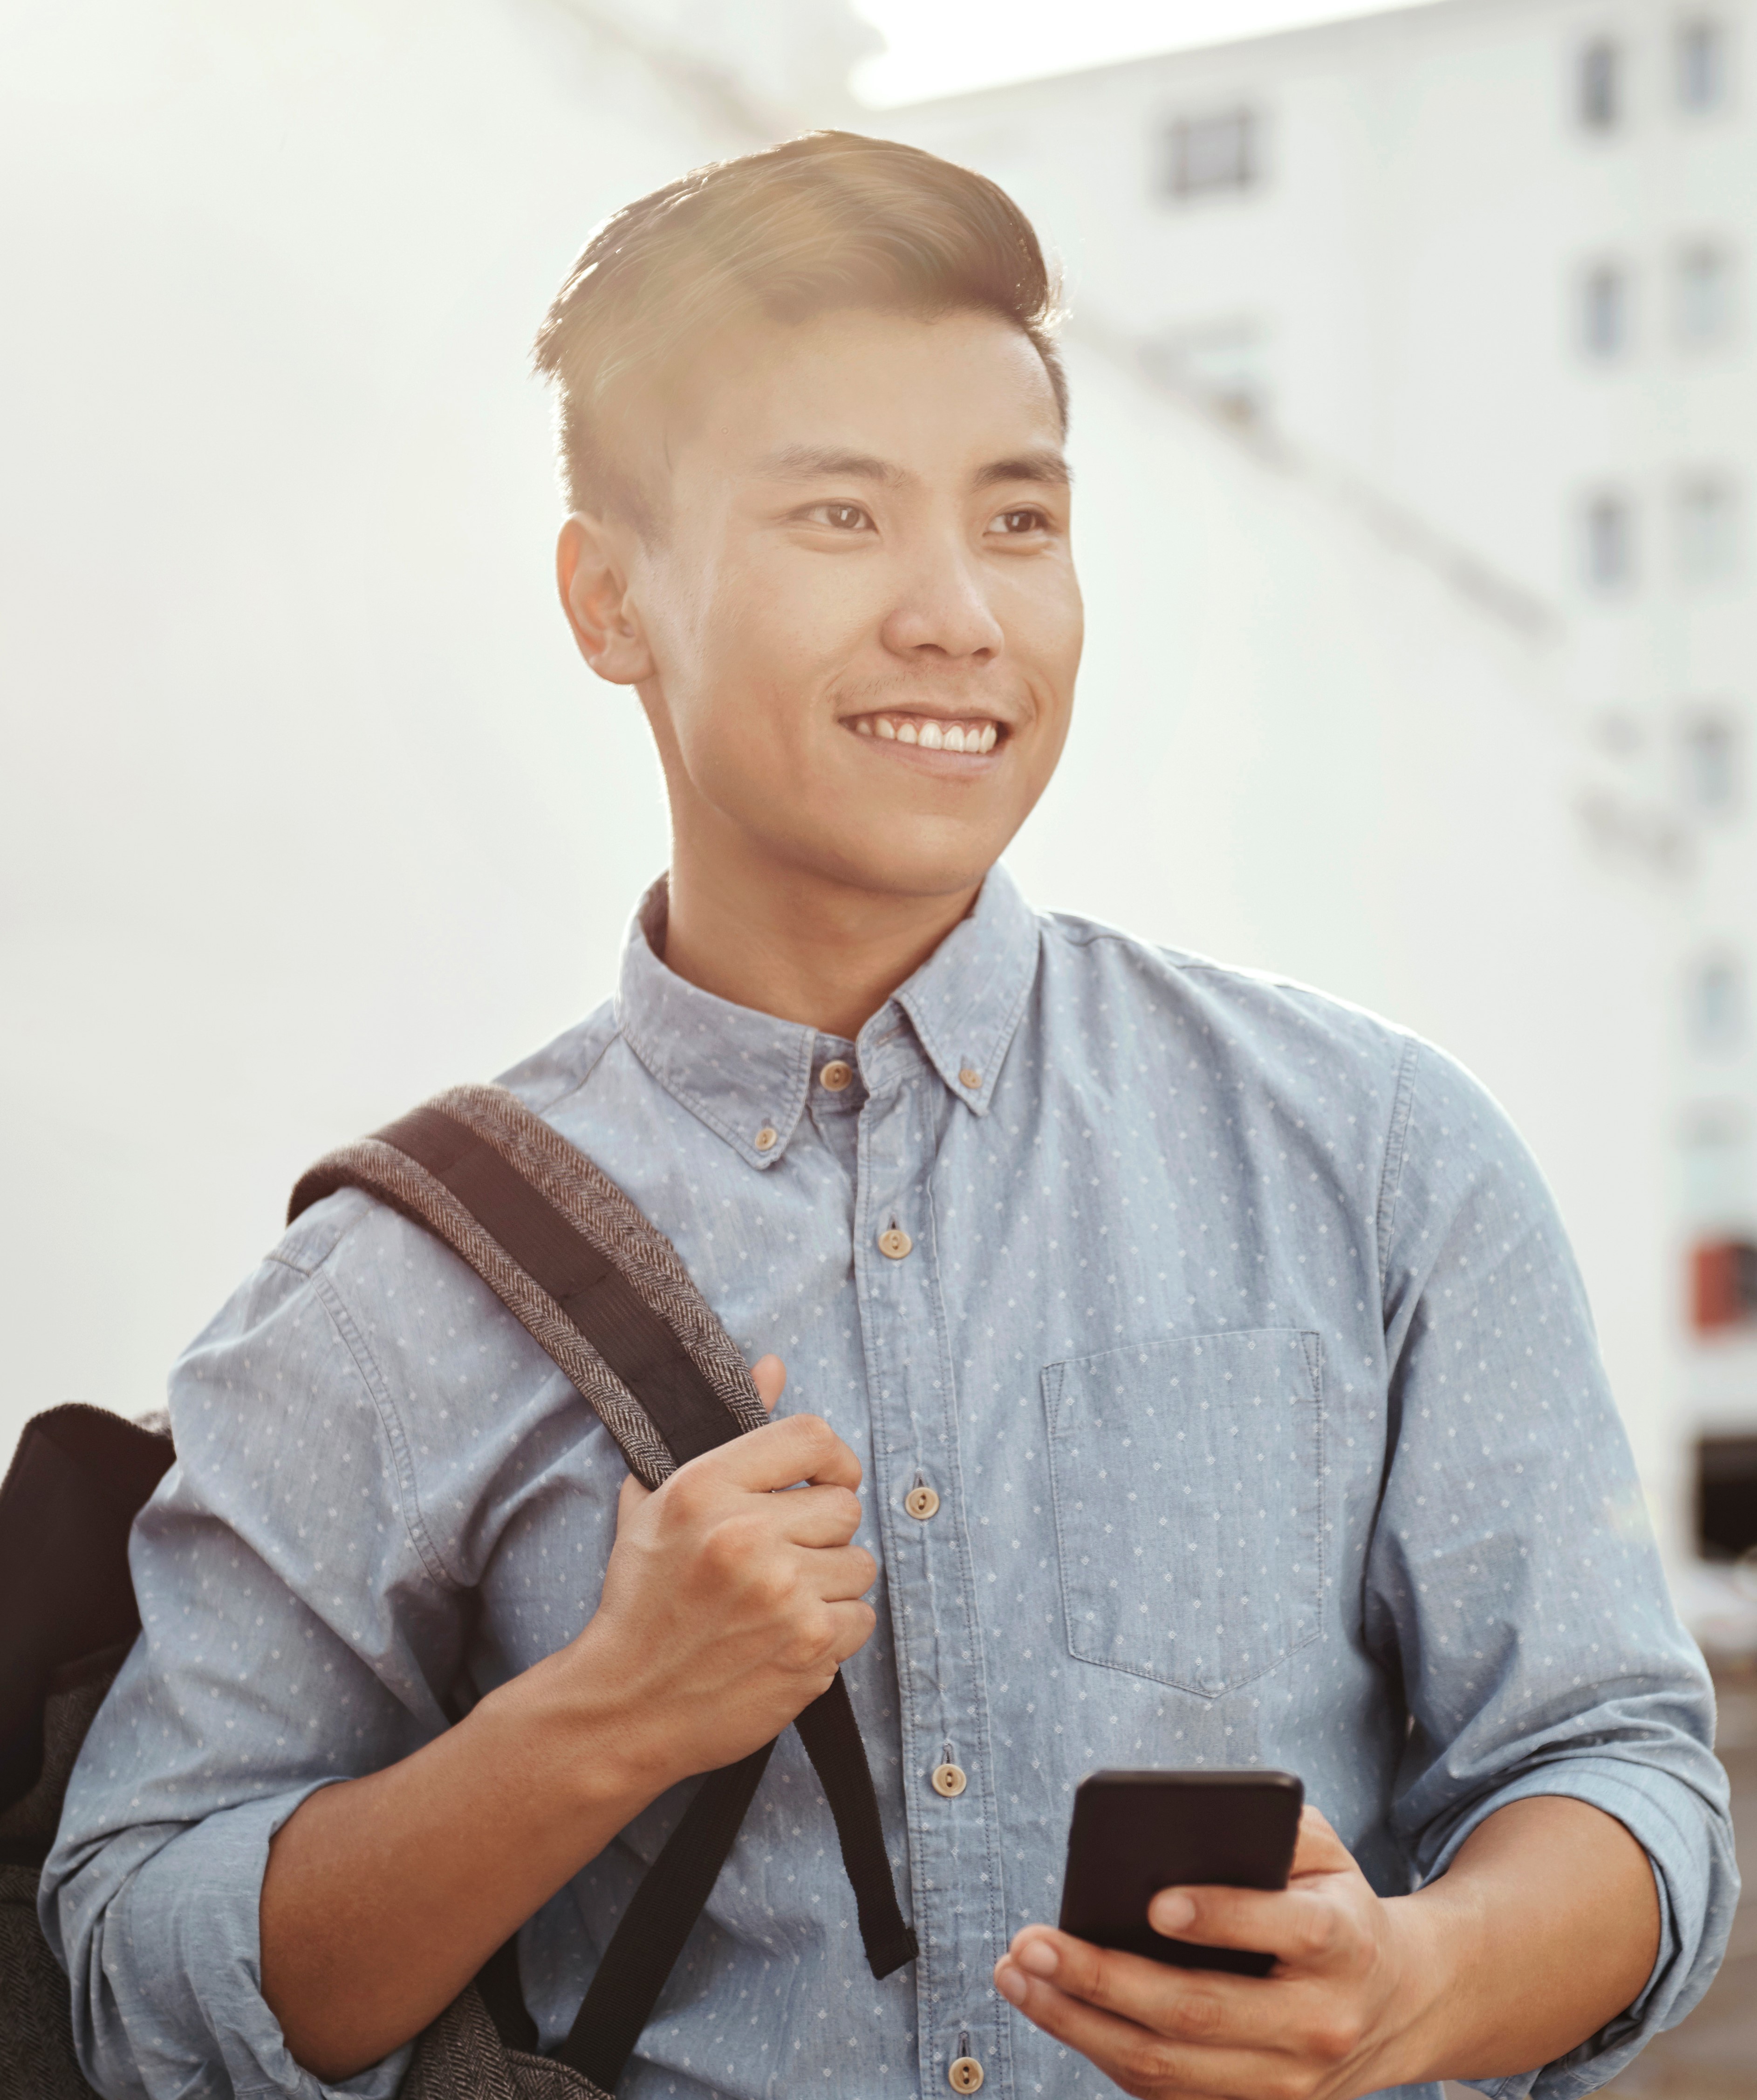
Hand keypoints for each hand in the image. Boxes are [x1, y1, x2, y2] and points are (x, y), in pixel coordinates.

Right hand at [552, 1355, 878, 1787]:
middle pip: (845, 1507)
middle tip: (785, 1558)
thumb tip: (774, 1366)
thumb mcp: (661, 1503)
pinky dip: (833, 1632)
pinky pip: (861, 1619)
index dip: (831, 1460)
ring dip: (829, 1585)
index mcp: (707, 1488)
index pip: (812, 1437)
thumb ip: (728, 1430)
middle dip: (822, 1533)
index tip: (823, 1483)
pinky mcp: (809, 1648)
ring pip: (859, 1566)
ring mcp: (783, 1594)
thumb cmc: (642, 1601)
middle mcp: (747, 1535)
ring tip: (778, 1604)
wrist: (625, 1706)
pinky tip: (786, 1640)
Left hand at [992, 1809, 1437, 2099]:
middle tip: (1032, 1941)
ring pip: (1169, 2068)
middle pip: (1199, 2011)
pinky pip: (1168, 2096)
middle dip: (1103, 1978)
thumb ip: (1275, 1827)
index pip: (1285, 1929)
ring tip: (1018, 1976)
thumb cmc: (1337, 1909)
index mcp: (1344, 1944)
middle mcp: (1317, 2023)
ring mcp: (1287, 2084)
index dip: (1221, 1917)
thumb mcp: (1328, 1853)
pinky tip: (1055, 2011)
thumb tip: (1194, 1824)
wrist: (1397, 2006)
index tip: (1153, 1902)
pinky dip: (1103, 2056)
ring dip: (1080, 2025)